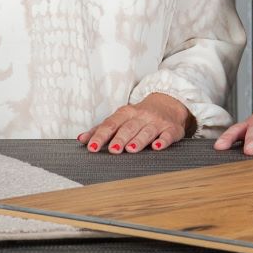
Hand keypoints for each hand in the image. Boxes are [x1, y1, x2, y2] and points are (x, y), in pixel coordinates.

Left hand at [77, 93, 195, 154]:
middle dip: (119, 139)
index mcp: (126, 113)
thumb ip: (103, 129)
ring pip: (146, 131)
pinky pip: (167, 135)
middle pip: (128, 128)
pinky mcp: (171, 129)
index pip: (111, 124)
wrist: (169, 102)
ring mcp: (156, 122)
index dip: (101, 135)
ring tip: (131, 149)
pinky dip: (163, 141)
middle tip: (112, 150)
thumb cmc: (141, 115)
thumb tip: (82, 139)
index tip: (92, 146)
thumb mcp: (121, 118)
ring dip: (138, 140)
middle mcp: (141, 116)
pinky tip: (157, 146)